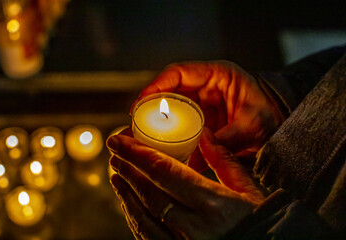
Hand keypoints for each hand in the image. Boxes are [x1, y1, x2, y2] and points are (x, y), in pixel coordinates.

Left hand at [106, 128, 264, 239]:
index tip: (118, 141)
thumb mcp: (250, 191)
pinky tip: (131, 205)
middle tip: (115, 155)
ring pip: (143, 217)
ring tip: (117, 175)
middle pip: (148, 192)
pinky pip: (147, 238)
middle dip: (127, 170)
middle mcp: (192, 227)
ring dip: (126, 194)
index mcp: (212, 204)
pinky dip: (136, 218)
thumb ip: (224, 161)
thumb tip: (204, 134)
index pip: (164, 171)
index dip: (136, 153)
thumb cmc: (263, 223)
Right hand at [132, 61, 284, 170]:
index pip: (179, 73)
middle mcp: (205, 88)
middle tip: (134, 125)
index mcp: (217, 76)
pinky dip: (172, 140)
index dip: (157, 86)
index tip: (141, 102)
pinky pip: (181, 129)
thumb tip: (202, 148)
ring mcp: (202, 105)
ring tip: (140, 140)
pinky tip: (161, 153)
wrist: (279, 125)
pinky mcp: (201, 122)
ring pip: (172, 112)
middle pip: (169, 93)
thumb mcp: (253, 125)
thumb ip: (228, 137)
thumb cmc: (271, 115)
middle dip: (150, 108)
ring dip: (157, 126)